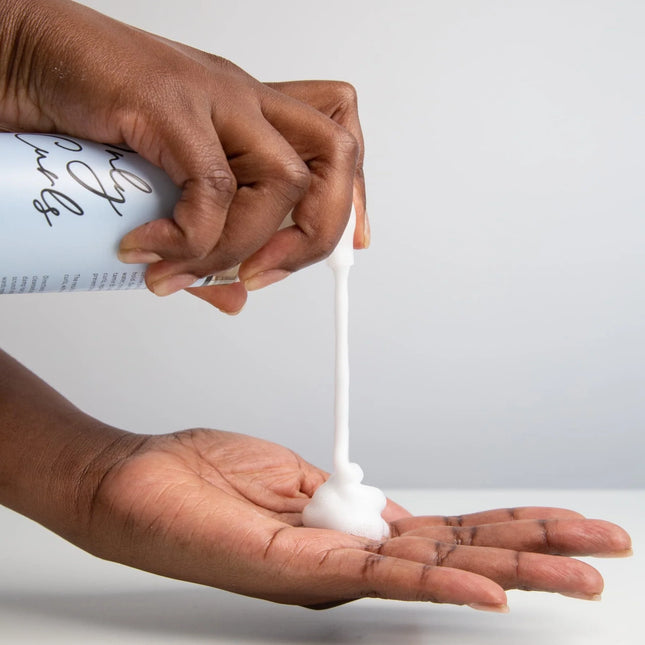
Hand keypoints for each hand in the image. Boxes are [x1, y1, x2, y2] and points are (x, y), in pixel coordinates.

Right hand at [0, 0, 366, 311]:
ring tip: (183, 272)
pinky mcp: (171, 103)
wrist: (26, 60)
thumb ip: (205, 247)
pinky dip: (189, 238)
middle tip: (261, 277)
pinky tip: (147, 250)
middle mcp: (244, 100)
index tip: (348, 246)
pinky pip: (213, 187)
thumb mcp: (162, 195)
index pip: (337, 140)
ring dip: (242, 246)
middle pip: (335, 156)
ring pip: (283, 179)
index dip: (352, 198)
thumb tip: (235, 300)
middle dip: (316, 233)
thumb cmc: (92, 121)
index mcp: (251, 115)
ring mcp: (212, 96)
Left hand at [70, 428, 631, 608]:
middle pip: (459, 554)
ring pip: (437, 568)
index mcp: (352, 535)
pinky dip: (441, 584)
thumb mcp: (291, 477)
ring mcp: (330, 568)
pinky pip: (382, 574)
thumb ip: (344, 500)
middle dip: (534, 551)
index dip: (506, 528)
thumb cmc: (209, 479)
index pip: (447, 533)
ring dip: (512, 567)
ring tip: (577, 571)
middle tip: (601, 552)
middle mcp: (350, 561)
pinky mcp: (300, 567)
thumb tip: (387, 512)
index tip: (557, 523)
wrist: (137, 483)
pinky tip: (490, 591)